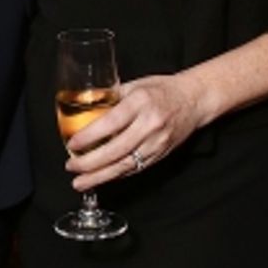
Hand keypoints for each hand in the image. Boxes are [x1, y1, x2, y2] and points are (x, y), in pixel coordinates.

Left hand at [65, 72, 203, 190]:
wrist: (195, 100)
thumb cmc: (162, 89)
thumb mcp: (135, 85)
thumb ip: (111, 97)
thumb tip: (84, 106)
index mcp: (140, 103)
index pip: (111, 123)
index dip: (90, 136)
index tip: (72, 144)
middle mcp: (150, 124)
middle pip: (117, 149)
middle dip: (91, 163)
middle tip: (71, 167)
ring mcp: (157, 142)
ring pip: (126, 164)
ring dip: (101, 176)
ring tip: (81, 182)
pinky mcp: (161, 154)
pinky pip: (136, 168)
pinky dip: (117, 175)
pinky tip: (101, 179)